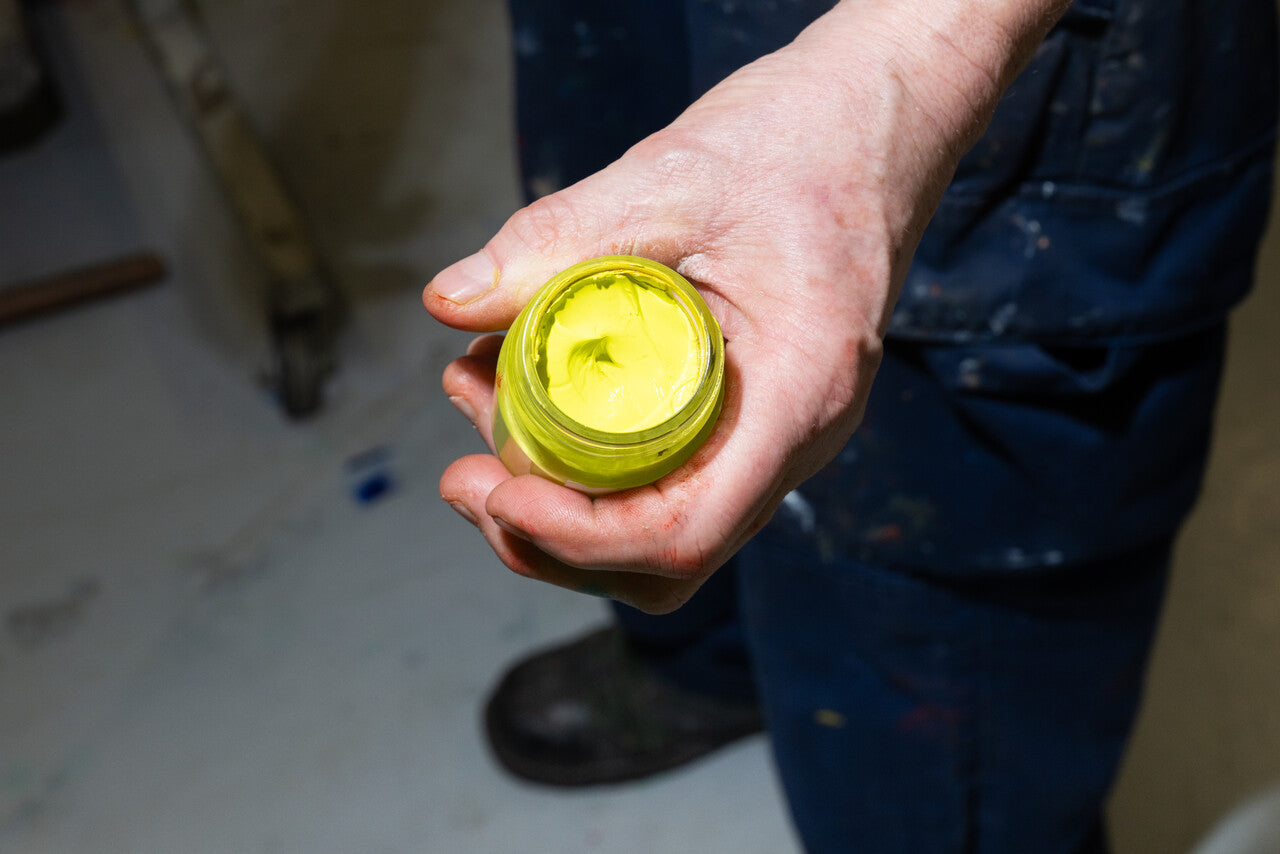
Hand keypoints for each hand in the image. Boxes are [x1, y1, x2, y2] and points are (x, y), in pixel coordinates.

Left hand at [423, 0, 1064, 611]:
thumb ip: (559, 240)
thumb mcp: (670, 178)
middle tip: (465, 477)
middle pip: (663, 560)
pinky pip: (666, 478)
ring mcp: (772, 435)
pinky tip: (522, 394)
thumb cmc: (801, 140)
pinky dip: (586, 465)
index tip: (496, 491)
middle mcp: (793, 440)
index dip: (576, 539)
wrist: (874, 119)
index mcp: (797, 397)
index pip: (683, 534)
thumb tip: (451, 302)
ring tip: (479, 412)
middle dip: (551, 542)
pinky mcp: (747, 416)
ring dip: (559, 508)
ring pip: (660, 531)